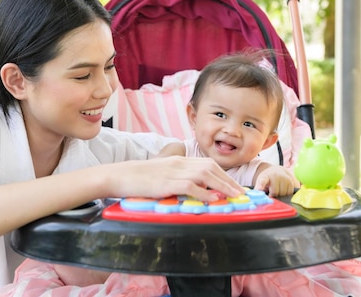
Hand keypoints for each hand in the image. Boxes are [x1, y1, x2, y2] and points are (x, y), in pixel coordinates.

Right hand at [104, 156, 243, 201]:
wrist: (119, 175)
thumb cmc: (138, 178)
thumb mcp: (161, 174)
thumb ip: (177, 178)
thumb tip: (195, 189)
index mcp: (179, 160)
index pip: (207, 164)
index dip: (223, 175)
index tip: (234, 186)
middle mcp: (179, 163)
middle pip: (210, 168)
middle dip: (228, 181)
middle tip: (241, 193)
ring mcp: (173, 172)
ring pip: (205, 175)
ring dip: (222, 186)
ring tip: (233, 196)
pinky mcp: (166, 183)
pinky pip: (190, 186)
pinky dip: (204, 192)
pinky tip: (213, 199)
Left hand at [254, 165, 299, 196]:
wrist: (277, 170)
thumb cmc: (268, 178)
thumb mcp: (261, 181)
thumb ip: (258, 188)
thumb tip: (254, 196)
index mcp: (265, 177)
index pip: (262, 181)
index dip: (260, 186)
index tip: (259, 189)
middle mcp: (276, 176)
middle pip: (275, 193)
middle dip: (273, 195)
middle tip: (271, 192)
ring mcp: (284, 178)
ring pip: (283, 194)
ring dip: (280, 195)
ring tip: (277, 189)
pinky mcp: (292, 181)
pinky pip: (290, 193)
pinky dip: (287, 194)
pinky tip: (283, 189)